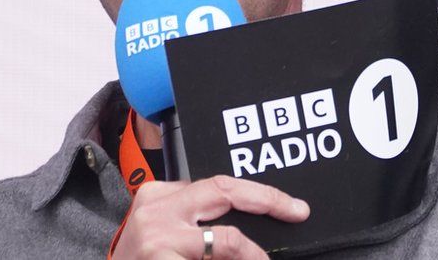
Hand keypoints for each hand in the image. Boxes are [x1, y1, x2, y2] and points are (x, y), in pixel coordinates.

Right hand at [111, 175, 309, 258]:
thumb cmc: (142, 259)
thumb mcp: (164, 228)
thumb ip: (196, 218)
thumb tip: (249, 219)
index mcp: (160, 194)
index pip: (220, 185)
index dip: (260, 193)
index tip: (290, 206)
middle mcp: (158, 211)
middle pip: (225, 193)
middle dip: (267, 201)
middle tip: (295, 212)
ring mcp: (157, 239)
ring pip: (226, 239)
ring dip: (252, 254)